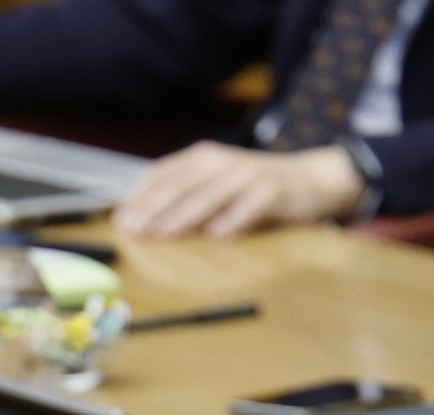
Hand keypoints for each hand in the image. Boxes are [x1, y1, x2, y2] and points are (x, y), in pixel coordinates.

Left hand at [114, 143, 364, 238]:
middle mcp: (221, 162)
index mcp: (201, 159)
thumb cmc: (253, 190)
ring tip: (164, 233)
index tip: (121, 220)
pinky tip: (217, 236)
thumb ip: (183, 198)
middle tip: (135, 229)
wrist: (312, 181)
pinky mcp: (275, 190)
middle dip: (155, 206)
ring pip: (212, 193)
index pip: (163, 173)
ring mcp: (249, 174)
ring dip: (186, 214)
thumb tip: (140, 222)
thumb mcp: (214, 187)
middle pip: (182, 183)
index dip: (140, 196)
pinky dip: (234, 219)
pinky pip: (252, 204)